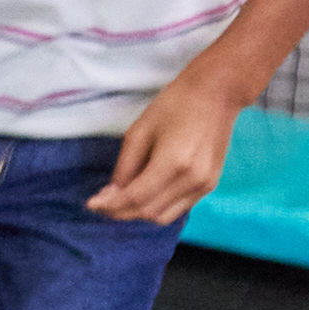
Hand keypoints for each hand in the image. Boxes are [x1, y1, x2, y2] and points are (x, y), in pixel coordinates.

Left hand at [94, 69, 242, 225]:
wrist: (216, 94)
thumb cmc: (175, 105)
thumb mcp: (140, 130)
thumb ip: (125, 166)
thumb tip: (112, 194)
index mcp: (174, 162)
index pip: (136, 197)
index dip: (111, 205)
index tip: (92, 205)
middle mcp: (192, 180)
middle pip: (148, 211)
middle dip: (122, 211)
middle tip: (103, 203)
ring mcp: (204, 185)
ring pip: (163, 216)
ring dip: (139, 213)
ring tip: (121, 200)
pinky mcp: (209, 185)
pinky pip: (178, 208)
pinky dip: (157, 207)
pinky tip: (144, 195)